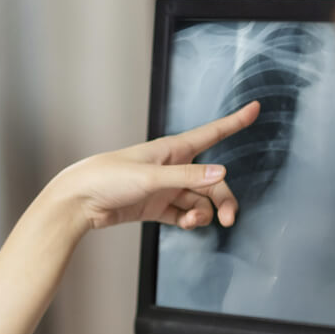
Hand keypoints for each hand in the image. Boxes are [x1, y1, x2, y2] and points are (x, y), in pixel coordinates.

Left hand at [61, 101, 259, 230]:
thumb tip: (220, 174)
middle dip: (223, 199)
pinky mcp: (155, 207)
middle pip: (211, 181)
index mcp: (172, 150)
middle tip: (228, 218)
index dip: (234, 122)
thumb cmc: (108, 178)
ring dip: (203, 213)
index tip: (255, 108)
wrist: (79, 201)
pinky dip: (190, 220)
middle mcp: (172, 167)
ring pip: (199, 200)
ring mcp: (165, 188)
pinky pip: (183, 213)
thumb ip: (186, 178)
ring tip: (193, 222)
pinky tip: (187, 224)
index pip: (211, 133)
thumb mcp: (150, 177)